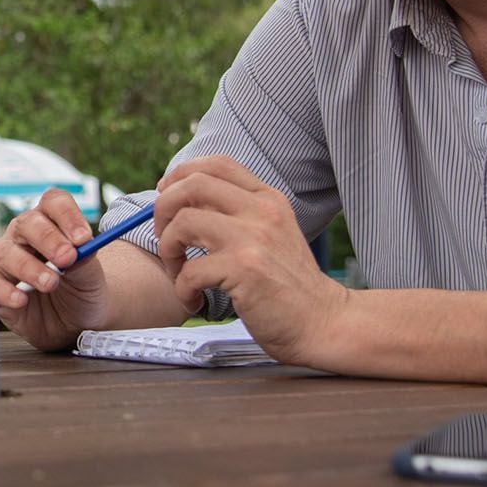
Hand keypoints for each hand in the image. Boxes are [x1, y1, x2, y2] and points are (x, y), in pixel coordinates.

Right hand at [0, 188, 111, 349]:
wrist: (72, 325)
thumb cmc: (80, 293)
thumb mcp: (91, 277)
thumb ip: (85, 260)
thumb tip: (82, 247)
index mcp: (52, 224)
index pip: (54, 203)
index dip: (68, 215)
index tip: (83, 238)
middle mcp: (25, 236)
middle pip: (28, 223)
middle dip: (48, 239)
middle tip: (67, 258)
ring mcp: (6, 260)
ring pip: (7, 252)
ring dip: (29, 267)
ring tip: (50, 284)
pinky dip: (4, 290)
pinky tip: (21, 299)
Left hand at [152, 156, 346, 362]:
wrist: (323, 322)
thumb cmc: (289, 285)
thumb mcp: (273, 234)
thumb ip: (239, 214)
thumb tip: (185, 199)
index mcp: (268, 199)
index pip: (217, 164)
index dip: (181, 174)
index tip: (165, 196)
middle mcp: (261, 211)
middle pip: (192, 184)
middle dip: (163, 209)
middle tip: (166, 238)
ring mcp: (253, 238)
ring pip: (184, 222)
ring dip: (168, 250)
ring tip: (178, 274)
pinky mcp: (244, 269)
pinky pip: (189, 270)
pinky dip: (182, 289)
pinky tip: (194, 300)